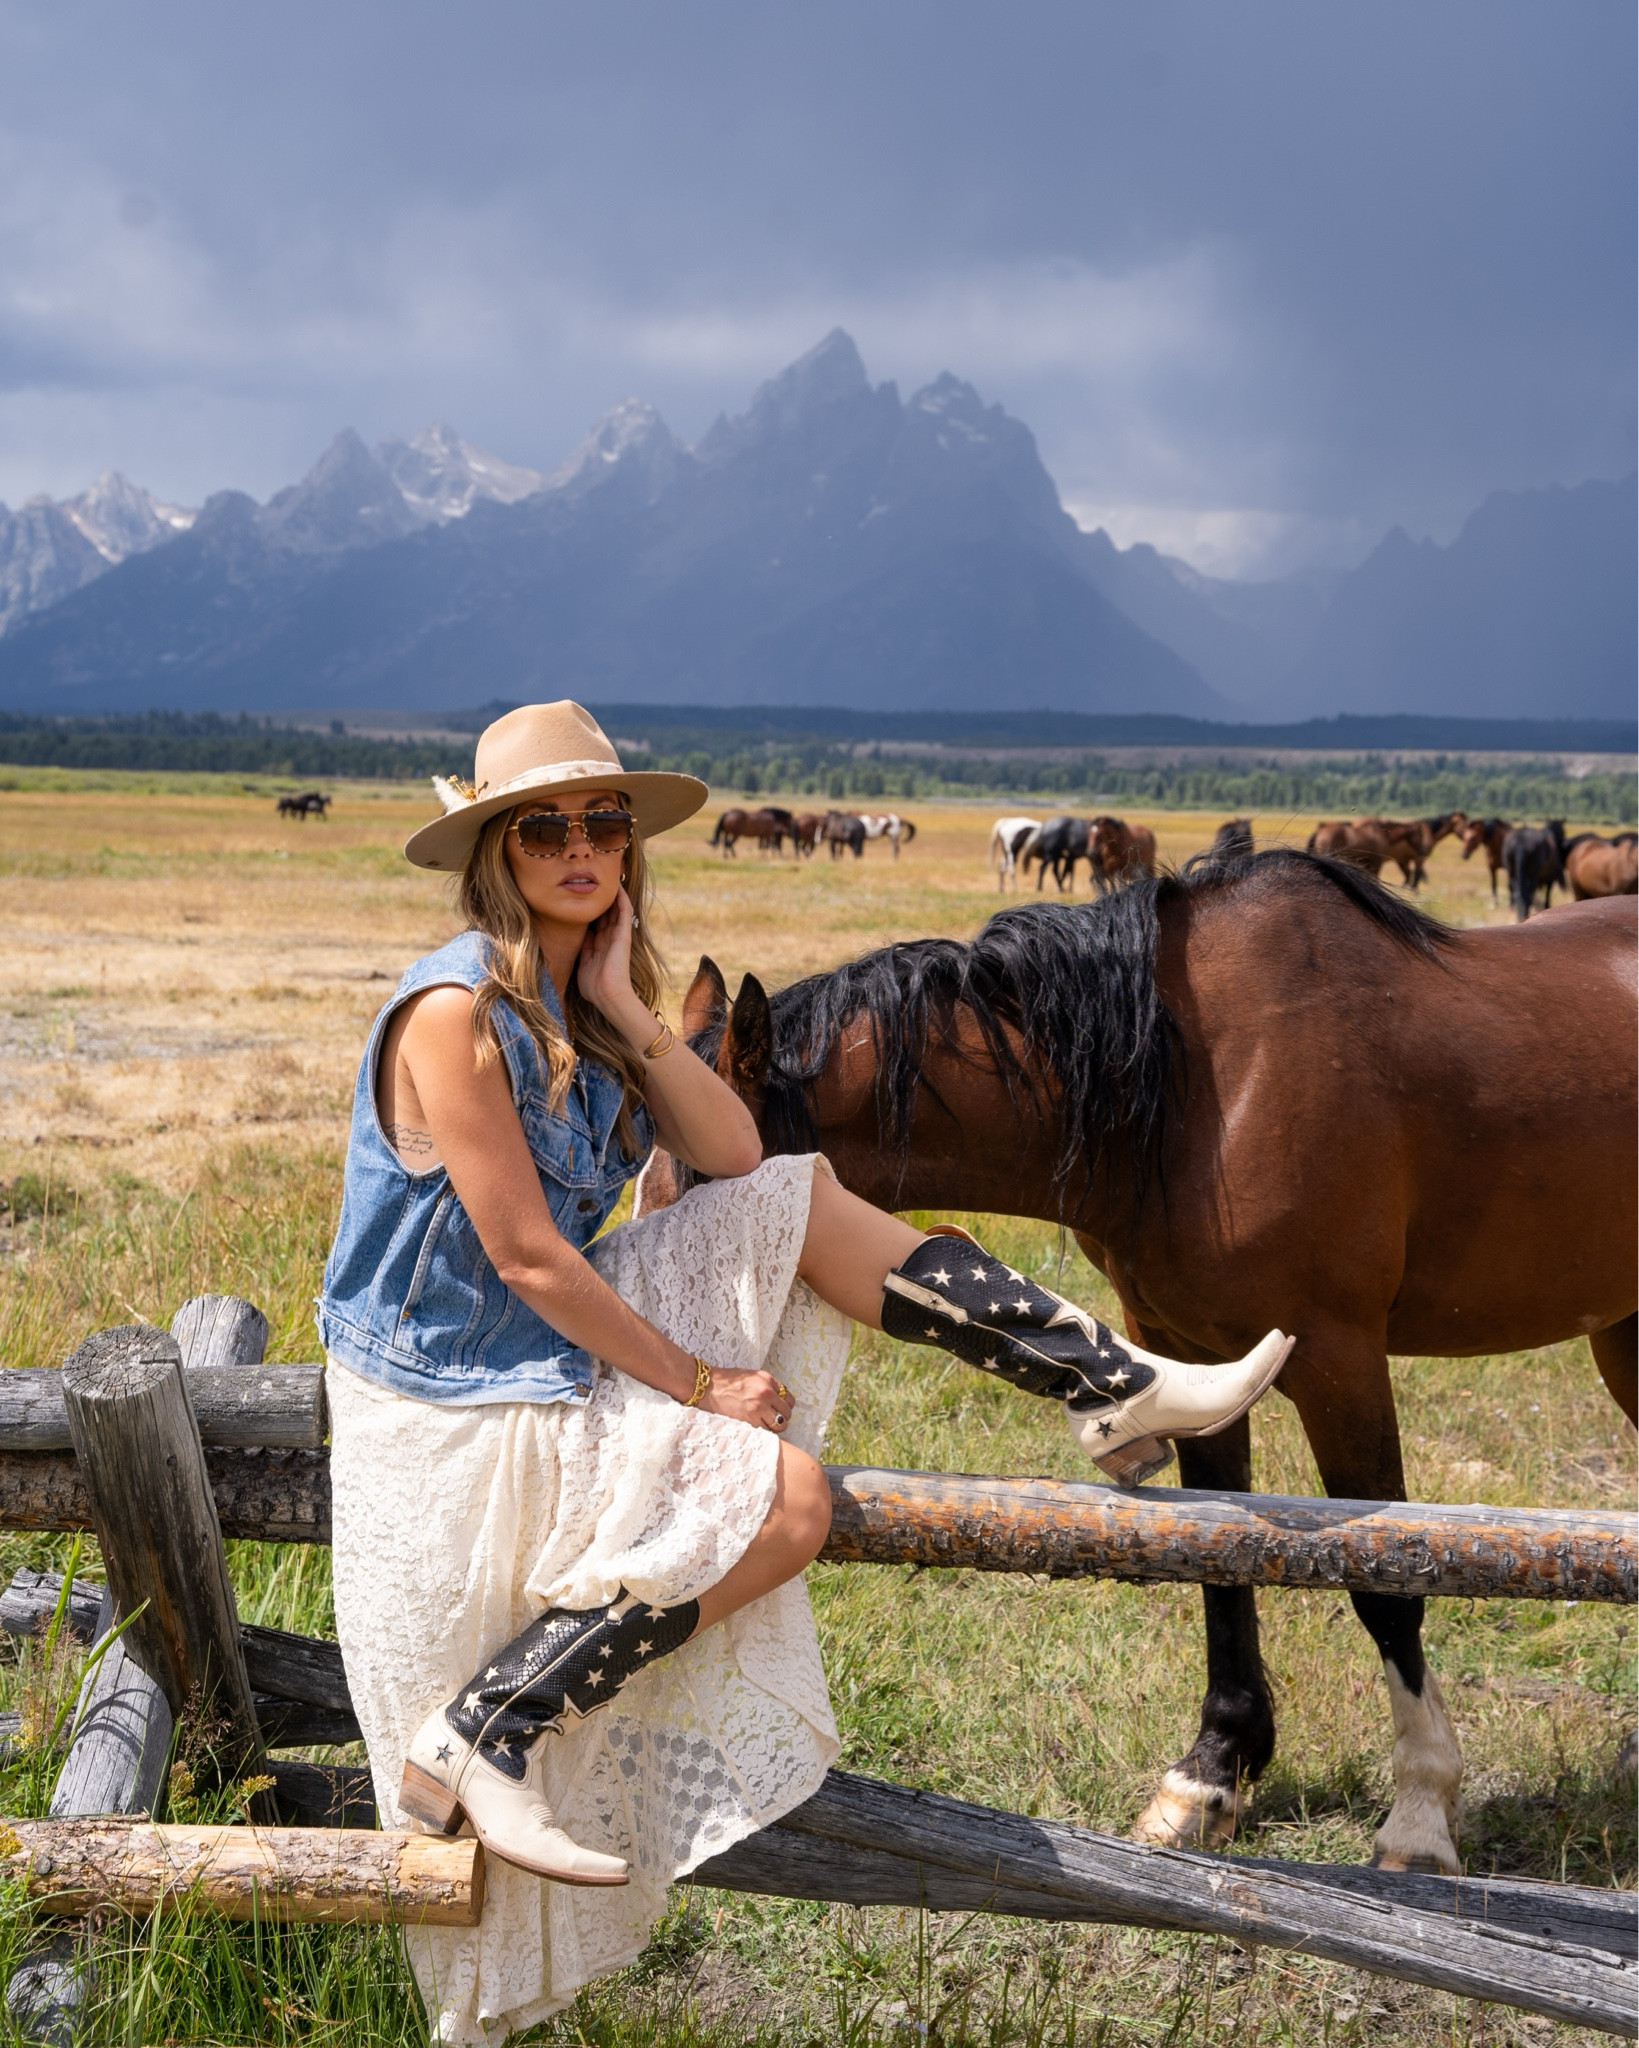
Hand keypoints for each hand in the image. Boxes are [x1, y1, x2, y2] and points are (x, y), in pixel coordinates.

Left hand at [576, 884, 637, 1020]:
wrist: (608, 995)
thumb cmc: (594, 987)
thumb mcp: (582, 965)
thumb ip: (582, 951)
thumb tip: (575, 938)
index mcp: (598, 946)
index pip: (595, 923)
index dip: (589, 911)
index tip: (581, 897)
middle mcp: (609, 938)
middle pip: (605, 913)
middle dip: (600, 899)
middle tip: (594, 881)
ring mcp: (617, 935)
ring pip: (615, 909)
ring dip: (613, 894)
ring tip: (609, 877)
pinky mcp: (624, 934)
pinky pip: (625, 911)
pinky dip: (621, 898)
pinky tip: (617, 886)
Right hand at [694, 1364, 796, 1434]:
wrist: (708, 1388)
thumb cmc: (727, 1381)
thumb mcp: (752, 1376)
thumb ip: (769, 1385)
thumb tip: (781, 1399)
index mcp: (767, 1380)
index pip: (789, 1399)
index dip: (785, 1406)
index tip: (779, 1409)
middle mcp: (766, 1393)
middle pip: (787, 1414)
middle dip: (782, 1418)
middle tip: (772, 1419)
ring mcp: (758, 1407)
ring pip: (780, 1426)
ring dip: (774, 1428)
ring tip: (765, 1425)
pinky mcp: (749, 1420)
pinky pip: (766, 1432)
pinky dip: (764, 1432)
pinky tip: (756, 1427)